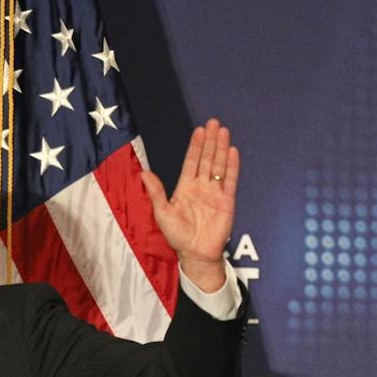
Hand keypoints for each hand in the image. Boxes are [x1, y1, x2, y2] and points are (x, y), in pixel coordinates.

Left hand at [141, 118, 238, 291]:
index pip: (191, 162)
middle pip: (207, 159)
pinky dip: (232, 166)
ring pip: (219, 166)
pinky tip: (232, 152)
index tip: (199, 131)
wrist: (195, 253)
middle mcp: (201, 187)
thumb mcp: (162, 213)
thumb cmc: (177, 236)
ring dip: (221, 149)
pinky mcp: (227, 201)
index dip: (195, 147)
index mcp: (185, 188)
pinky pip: (230, 180)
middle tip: (213, 122)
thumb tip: (143, 173)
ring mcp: (215, 192)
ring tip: (223, 131)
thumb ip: (156, 192)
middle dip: (210, 141)